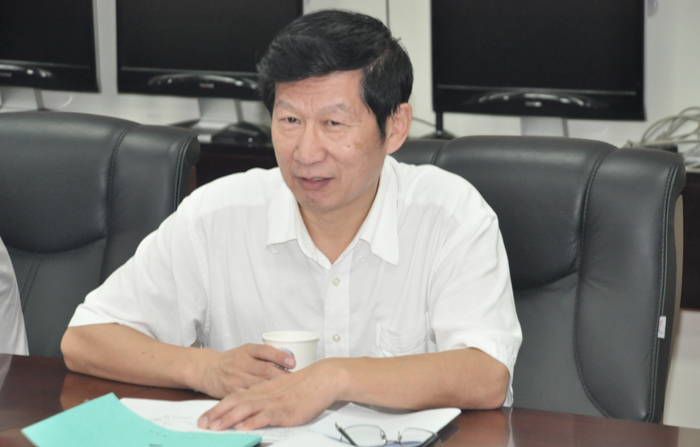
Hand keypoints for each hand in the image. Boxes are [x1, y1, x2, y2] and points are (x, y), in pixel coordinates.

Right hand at [194, 343, 295, 397]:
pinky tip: (272, 402)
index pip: (265, 351)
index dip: (280, 356)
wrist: (208, 369)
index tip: (293, 362)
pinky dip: (261, 399)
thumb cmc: (233, 360)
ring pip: (258, 384)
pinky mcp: (232, 392)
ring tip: (288, 392)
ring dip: (275, 389)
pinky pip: (248, 396)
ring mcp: (236, 378)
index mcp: (247, 350)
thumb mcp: (248, 350)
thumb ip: (266, 354)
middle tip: (297, 381)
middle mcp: (242, 362)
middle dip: (282, 376)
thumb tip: (290, 361)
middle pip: (264, 370)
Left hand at [197, 358, 343, 430]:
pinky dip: (252, 422)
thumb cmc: (305, 386)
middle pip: (235, 402)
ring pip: (245, 409)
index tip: (205, 417)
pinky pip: (265, 416)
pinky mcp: (285, 410)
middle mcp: (264, 394)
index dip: (218, 408)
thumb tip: (252, 410)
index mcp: (262, 389)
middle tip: (202, 424)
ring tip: (216, 428)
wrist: (323, 379)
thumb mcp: (281, 389)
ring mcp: (274, 402)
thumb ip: (266, 397)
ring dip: (228, 419)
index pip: (234, 397)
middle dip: (216, 414)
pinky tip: (243, 428)